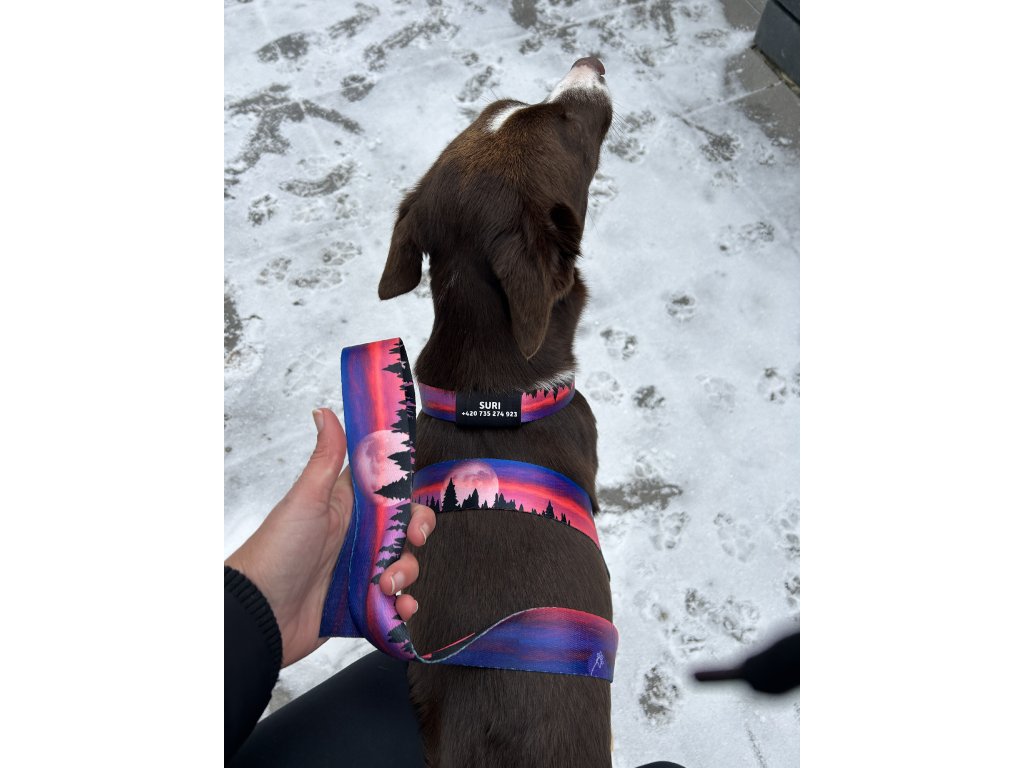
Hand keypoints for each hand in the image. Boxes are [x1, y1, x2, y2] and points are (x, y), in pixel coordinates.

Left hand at [226, 408, 434, 667]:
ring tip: (387, 586)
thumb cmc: (278, 550)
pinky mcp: (361, 603)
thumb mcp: (306, 498)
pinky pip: (394, 603)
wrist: (260, 612)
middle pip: (405, 529)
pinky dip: (402, 607)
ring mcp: (359, 571)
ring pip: (403, 565)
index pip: (391, 493)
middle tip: (412, 542)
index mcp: (346, 507)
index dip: (410, 498)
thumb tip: (323, 410)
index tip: (414, 509)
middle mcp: (356, 538)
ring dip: (406, 575)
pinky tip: (399, 609)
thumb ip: (325, 457)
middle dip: (417, 535)